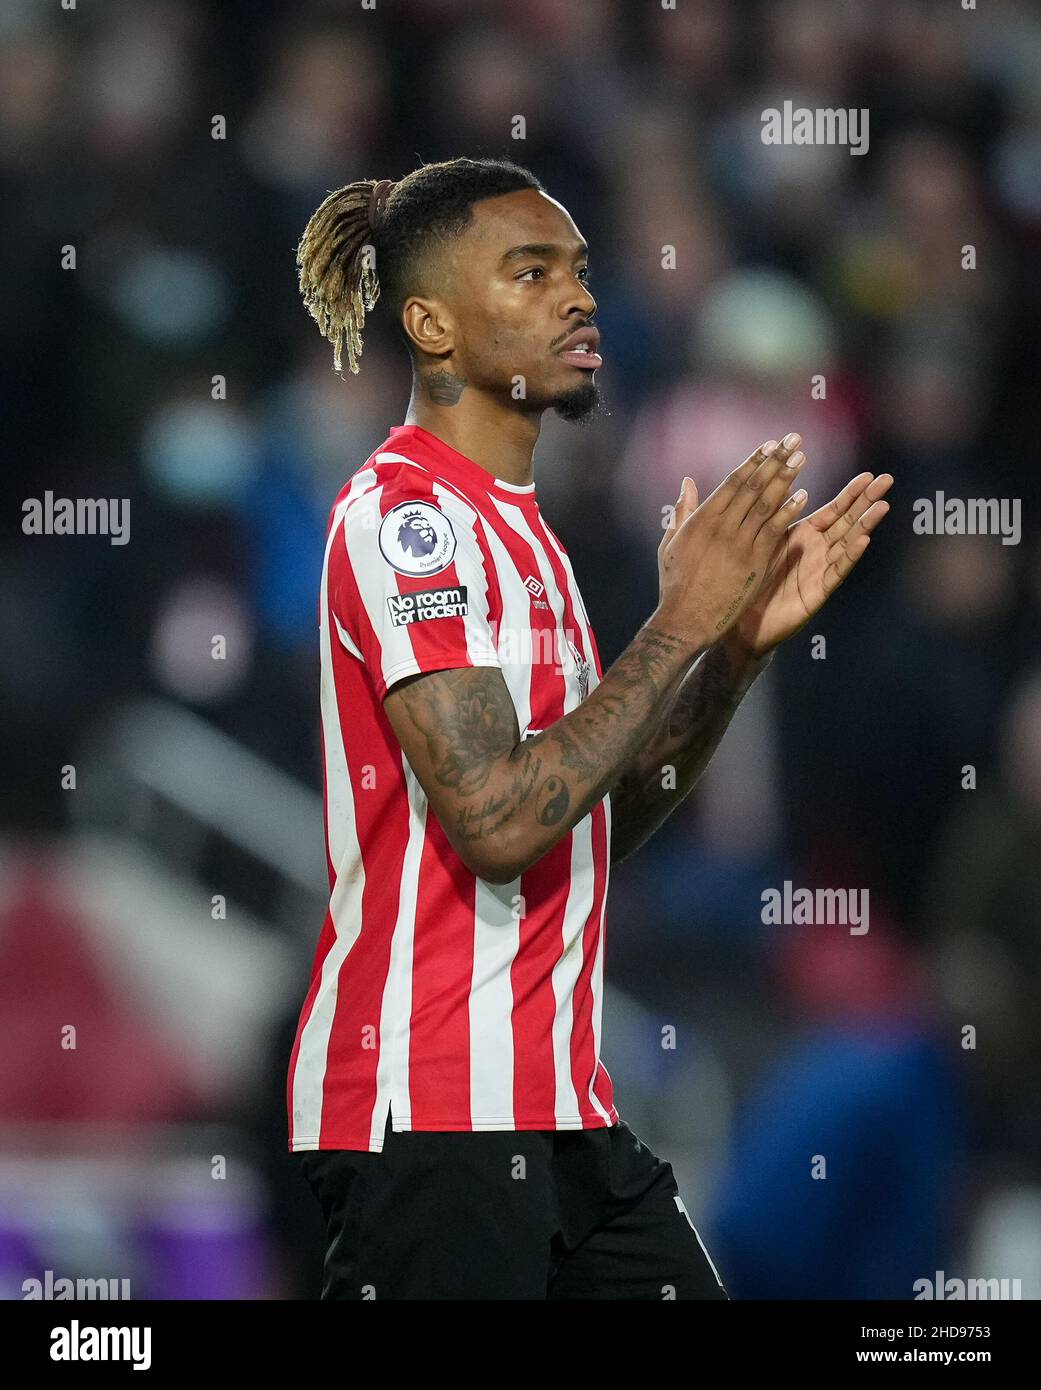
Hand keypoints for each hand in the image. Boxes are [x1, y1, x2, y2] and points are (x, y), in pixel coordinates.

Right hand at [655, 434, 808, 651]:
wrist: (686, 620)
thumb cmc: (676, 584)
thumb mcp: (672, 543)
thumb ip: (683, 511)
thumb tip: (688, 483)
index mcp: (702, 519)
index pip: (733, 482)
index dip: (753, 461)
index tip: (769, 445)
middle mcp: (722, 526)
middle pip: (753, 486)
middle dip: (775, 461)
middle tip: (792, 439)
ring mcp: (740, 544)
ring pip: (767, 504)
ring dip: (785, 478)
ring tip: (800, 458)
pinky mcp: (755, 562)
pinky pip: (775, 531)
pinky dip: (789, 511)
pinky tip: (804, 495)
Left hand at [725, 469, 892, 657]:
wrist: (743, 620)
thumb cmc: (752, 579)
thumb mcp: (765, 540)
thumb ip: (776, 513)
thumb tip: (784, 480)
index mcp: (806, 536)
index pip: (834, 510)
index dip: (851, 494)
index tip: (869, 474)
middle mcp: (818, 552)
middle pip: (848, 522)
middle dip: (867, 502)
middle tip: (887, 480)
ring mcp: (821, 571)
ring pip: (848, 544)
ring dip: (865, 525)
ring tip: (882, 506)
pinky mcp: (817, 592)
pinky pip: (836, 572)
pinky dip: (849, 556)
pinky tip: (863, 541)